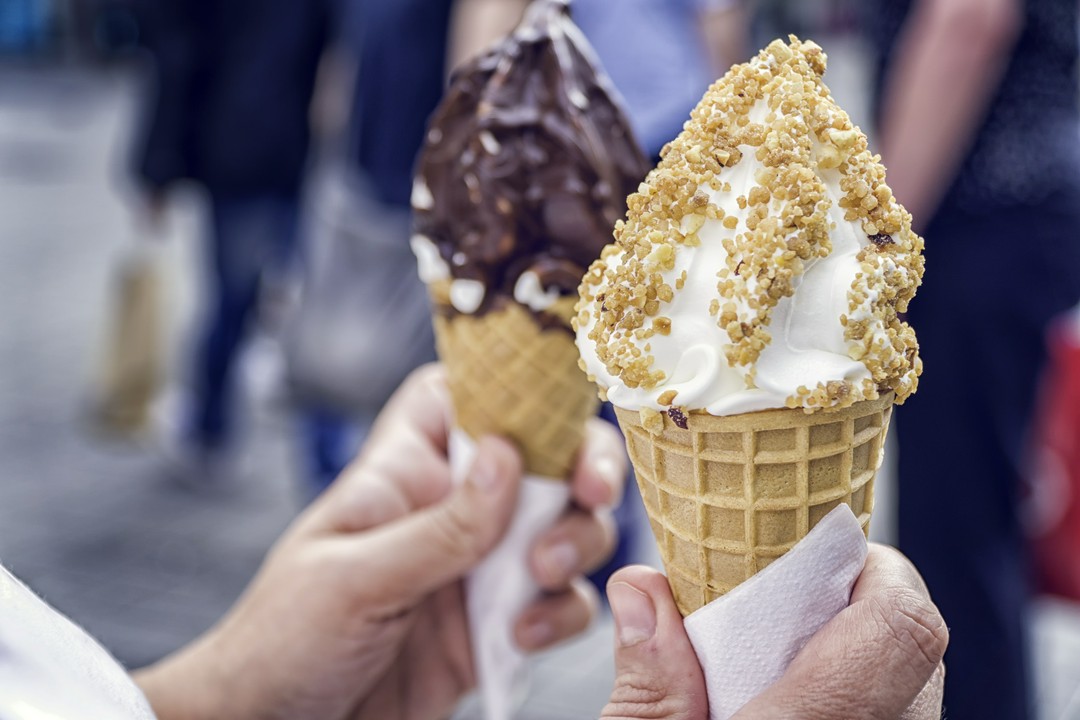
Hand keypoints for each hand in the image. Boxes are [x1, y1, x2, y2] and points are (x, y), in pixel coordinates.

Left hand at [135, 364, 625, 719]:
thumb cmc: (284, 640)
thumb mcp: (353, 577)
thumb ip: (439, 526)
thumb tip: (509, 457)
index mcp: (405, 473)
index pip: (459, 395)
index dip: (510, 382)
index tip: (554, 403)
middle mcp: (452, 510)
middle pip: (542, 459)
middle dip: (580, 468)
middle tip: (589, 494)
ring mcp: (480, 568)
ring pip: (566, 528)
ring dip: (577, 543)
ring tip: (544, 573)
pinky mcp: (499, 626)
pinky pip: (561, 605)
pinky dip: (563, 615)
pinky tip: (522, 638)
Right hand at [602, 545, 947, 719]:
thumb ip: (646, 683)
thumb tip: (643, 588)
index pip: (900, 624)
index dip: (870, 567)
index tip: (810, 548)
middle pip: (914, 645)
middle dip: (853, 604)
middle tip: (781, 603)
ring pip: (912, 689)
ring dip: (855, 654)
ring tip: (779, 659)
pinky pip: (899, 715)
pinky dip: (857, 694)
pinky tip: (791, 700)